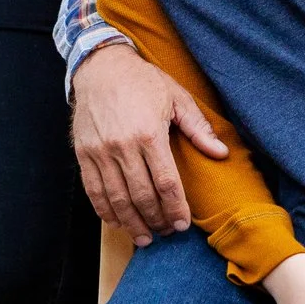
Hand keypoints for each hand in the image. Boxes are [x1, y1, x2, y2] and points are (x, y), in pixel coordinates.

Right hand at [71, 44, 227, 242]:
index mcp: (149, 133)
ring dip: (131, 223)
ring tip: (144, 237)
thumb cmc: (142, 80)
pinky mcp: (83, 154)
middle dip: (156, 220)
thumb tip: (221, 152)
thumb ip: (198, 128)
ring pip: (116, 199)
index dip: (176, 208)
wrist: (101, 66)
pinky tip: (117, 221)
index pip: (166, 183)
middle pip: (142, 196)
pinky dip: (105, 211)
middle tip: (166, 233)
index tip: (182, 224)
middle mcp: (122, 146)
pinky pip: (93, 191)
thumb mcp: (176, 97)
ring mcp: (100, 152)